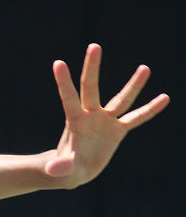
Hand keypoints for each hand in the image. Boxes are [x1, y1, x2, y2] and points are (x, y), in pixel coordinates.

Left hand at [45, 43, 169, 187]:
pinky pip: (137, 118)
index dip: (64, 81)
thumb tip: (52, 170)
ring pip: (121, 99)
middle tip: (94, 45)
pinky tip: (165, 98)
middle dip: (92, 67)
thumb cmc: (66, 167)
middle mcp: (90, 115)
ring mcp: (105, 120)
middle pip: (91, 87)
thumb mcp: (64, 169)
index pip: (69, 97)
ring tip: (145, 67)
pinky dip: (150, 109)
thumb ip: (60, 167)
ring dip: (133, 85)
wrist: (75, 170)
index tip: (58, 62)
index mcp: (75, 120)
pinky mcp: (118, 130)